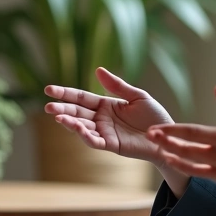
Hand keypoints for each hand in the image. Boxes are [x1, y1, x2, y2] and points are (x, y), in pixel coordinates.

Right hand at [43, 67, 173, 163]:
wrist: (167, 137)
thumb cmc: (155, 117)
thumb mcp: (138, 97)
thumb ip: (118, 86)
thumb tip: (97, 70)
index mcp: (105, 105)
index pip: (81, 97)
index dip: (65, 93)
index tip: (48, 89)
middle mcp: (101, 119)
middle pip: (77, 112)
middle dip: (62, 109)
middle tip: (47, 107)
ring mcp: (105, 132)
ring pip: (82, 127)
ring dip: (69, 122)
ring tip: (58, 117)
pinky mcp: (111, 145)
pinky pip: (94, 141)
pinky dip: (84, 135)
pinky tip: (76, 127)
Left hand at [148, 86, 215, 197]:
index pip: (193, 133)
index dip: (172, 130)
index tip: (156, 128)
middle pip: (186, 150)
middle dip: (166, 143)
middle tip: (149, 137)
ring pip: (191, 167)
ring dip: (174, 159)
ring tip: (162, 153)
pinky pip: (206, 177)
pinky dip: (193, 172)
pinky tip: (184, 166)